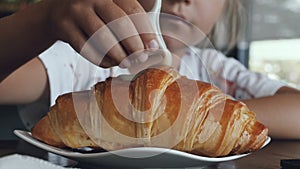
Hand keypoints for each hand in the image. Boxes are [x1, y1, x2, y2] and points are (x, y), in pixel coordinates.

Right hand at [43, 0, 158, 67]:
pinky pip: (86, 47)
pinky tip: (109, 63)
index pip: (134, 10)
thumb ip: (134, 20)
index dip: (146, 32)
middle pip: (120, 23)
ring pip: (102, 36)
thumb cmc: (96, 12)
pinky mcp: (63, 25)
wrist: (57, 10)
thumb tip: (154, 46)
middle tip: (140, 58)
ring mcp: (76, 9)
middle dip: (134, 45)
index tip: (153, 47)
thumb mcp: (115, 7)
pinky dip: (100, 59)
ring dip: (118, 55)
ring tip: (126, 63)